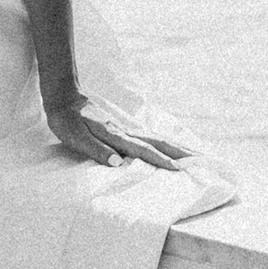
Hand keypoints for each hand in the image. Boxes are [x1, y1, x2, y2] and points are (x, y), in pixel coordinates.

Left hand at [42, 88, 186, 170]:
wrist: (64, 98)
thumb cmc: (67, 121)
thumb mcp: (76, 138)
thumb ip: (97, 150)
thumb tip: (118, 163)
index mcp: (116, 136)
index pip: (143, 150)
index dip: (161, 160)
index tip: (180, 169)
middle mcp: (126, 131)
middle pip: (159, 141)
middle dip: (181, 152)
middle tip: (203, 160)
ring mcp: (128, 128)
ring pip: (158, 137)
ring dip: (177, 146)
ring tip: (196, 154)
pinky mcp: (125, 127)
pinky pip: (151, 136)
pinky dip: (166, 141)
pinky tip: (171, 145)